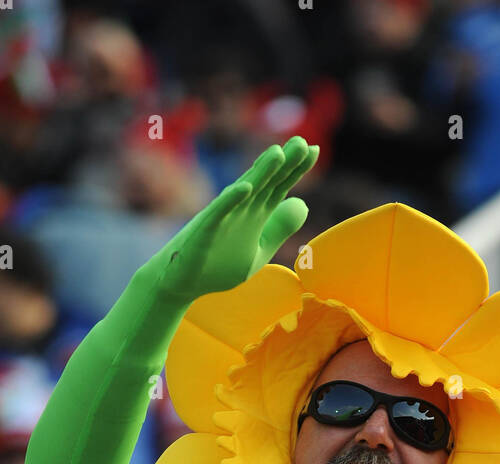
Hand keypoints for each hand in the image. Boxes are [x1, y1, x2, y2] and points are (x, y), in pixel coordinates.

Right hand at [148, 137, 318, 303]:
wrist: (183, 282)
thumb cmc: (219, 265)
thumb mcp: (259, 250)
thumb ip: (279, 228)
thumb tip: (303, 204)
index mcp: (254, 215)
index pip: (279, 187)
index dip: (295, 170)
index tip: (314, 150)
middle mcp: (240, 210)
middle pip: (265, 183)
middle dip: (283, 164)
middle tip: (302, 142)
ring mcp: (222, 218)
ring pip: (244, 192)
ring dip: (261, 173)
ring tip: (278, 153)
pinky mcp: (205, 232)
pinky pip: (219, 213)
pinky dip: (231, 200)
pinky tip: (246, 187)